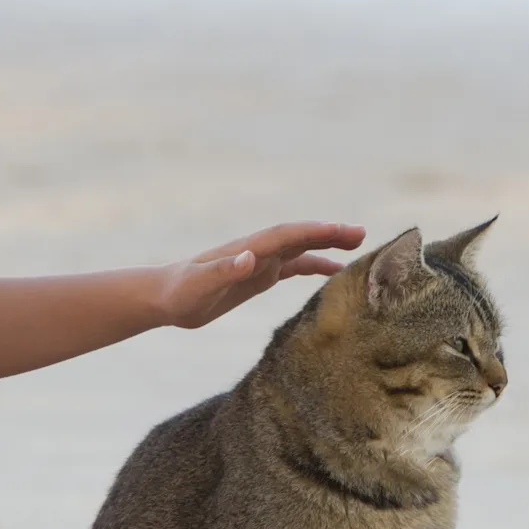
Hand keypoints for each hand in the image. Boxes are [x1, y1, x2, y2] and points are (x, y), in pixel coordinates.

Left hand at [150, 222, 367, 329]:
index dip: (315, 231)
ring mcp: (260, 262)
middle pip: (300, 236)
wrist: (165, 298)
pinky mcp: (259, 276)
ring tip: (358, 247)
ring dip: (328, 245)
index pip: (287, 236)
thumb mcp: (199, 285)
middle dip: (330, 233)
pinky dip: (315, 266)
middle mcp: (258, 251)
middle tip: (362, 234)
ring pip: (301, 248)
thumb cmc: (180, 292)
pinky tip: (334, 273)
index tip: (342, 230)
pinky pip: (294, 267)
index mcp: (247, 249)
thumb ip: (224, 270)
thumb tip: (249, 258)